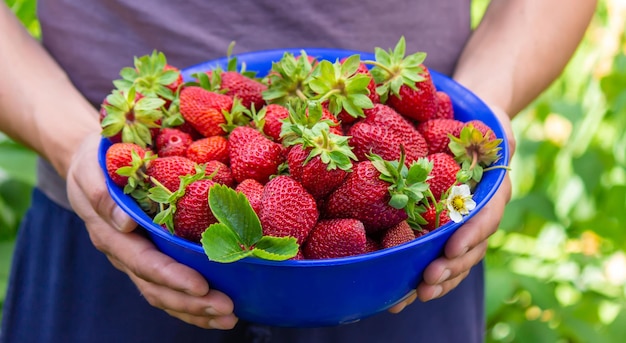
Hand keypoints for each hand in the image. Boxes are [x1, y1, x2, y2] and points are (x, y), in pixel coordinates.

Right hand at [65, 132, 238, 328]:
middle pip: (157, 287)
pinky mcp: (149, 258)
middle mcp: (125, 253)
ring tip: (229, 318)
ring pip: (163, 294)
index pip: (144, 262)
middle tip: (227, 310)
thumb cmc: (94, 163)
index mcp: (111, 234)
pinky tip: (215, 311)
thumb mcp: (91, 171)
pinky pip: (168, 288)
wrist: (89, 166)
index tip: (201, 286)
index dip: (172, 276)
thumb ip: (102, 195)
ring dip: (196, 310)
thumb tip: (125, 223)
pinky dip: (191, 303)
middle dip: (192, 302)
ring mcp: (136, 259)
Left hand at [389, 105, 515, 311]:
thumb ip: (497, 136)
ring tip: (417, 294)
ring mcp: (463, 227)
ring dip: (438, 280)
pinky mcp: (442, 232)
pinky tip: (404, 295)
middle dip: (450, 267)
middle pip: (470, 248)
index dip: (471, 235)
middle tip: (428, 280)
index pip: (486, 217)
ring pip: (455, 261)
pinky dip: (423, 277)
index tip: (452, 248)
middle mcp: (480, 215)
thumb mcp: (492, 126)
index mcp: (493, 192)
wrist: (470, 132)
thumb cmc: (480, 127)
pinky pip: (437, 258)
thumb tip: (499, 139)